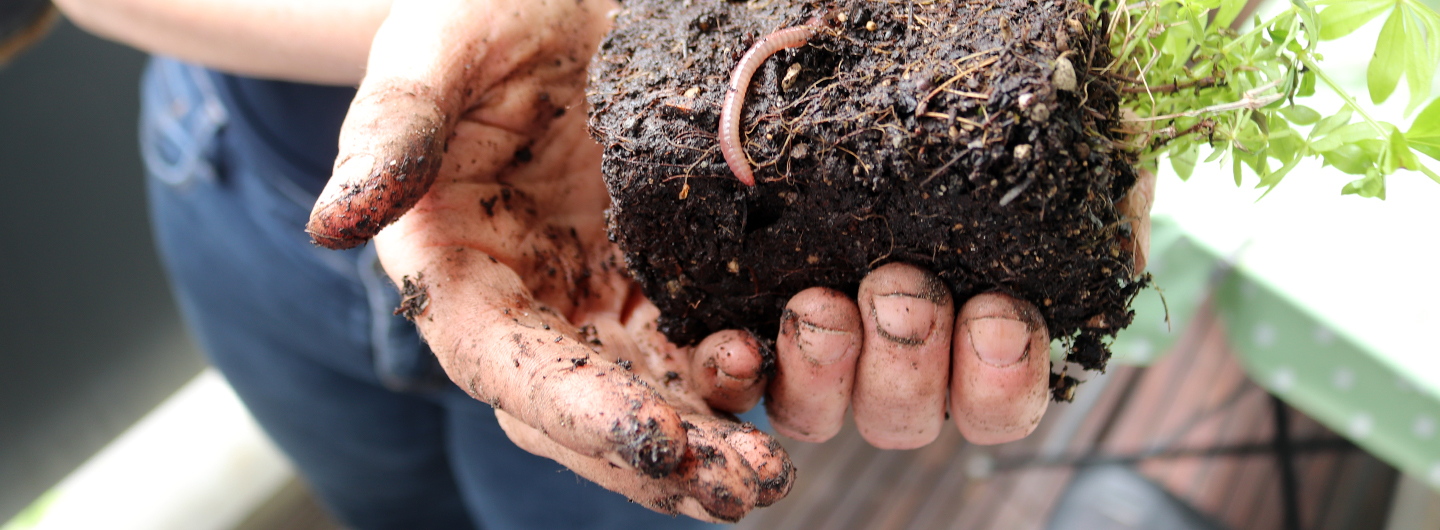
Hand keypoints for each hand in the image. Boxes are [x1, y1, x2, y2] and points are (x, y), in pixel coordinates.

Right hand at [305, 0, 788, 520]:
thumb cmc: (479, 12)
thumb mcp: (433, 48)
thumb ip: (392, 131)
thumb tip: (334, 225)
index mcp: (455, 270)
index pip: (507, 366)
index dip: (578, 411)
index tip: (653, 439)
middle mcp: (528, 304)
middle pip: (586, 411)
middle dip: (660, 458)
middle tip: (744, 486)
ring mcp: (599, 296)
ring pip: (652, 397)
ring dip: (711, 441)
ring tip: (773, 467)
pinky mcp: (661, 275)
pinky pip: (699, 344)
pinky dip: (742, 376)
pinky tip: (788, 378)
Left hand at [764, 170, 1156, 447]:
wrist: (900, 92)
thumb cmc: (993, 131)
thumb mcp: (1058, 156)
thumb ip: (1099, 207)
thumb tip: (1114, 251)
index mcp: (979, 345)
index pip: (997, 408)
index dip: (1000, 385)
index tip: (1000, 320)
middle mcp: (902, 363)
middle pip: (905, 416)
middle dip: (909, 359)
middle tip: (903, 292)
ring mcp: (827, 350)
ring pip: (822, 410)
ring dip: (827, 365)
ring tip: (827, 303)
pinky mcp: (757, 323)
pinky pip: (743, 375)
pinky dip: (740, 368)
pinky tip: (739, 341)